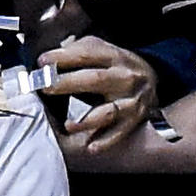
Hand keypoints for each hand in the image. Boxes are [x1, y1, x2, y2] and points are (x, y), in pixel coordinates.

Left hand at [43, 35, 163, 150]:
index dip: (63, 57)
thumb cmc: (117, 63)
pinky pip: (120, 133)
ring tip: (68, 125)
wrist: (153, 78)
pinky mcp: (134, 120)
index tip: (42, 62)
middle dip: (68, 84)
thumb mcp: (101, 48)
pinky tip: (91, 147)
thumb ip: (77, 50)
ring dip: (87, 120)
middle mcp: (124, 78)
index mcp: (113, 56)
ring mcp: (130, 101)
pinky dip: (106, 141)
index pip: (86, 54)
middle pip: (95, 80)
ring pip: (109, 111)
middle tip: (46, 87)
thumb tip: (48, 60)